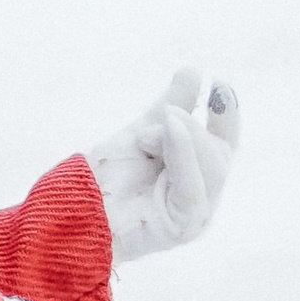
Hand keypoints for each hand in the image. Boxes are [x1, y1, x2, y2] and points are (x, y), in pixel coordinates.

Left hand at [88, 65, 239, 265]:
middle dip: (195, 127)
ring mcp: (195, 217)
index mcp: (196, 176)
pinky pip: (191, 190)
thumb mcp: (142, 134)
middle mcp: (201, 198)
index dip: (226, 113)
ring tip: (146, 135)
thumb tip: (193, 71)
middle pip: (219, 154)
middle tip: (168, 111)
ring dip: (184, 139)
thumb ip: (169, 109)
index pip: (223, 142)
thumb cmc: (104, 181)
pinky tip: (166, 131)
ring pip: (211, 169)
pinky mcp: (181, 229)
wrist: (73, 212)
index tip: (216, 82)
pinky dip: (182, 157)